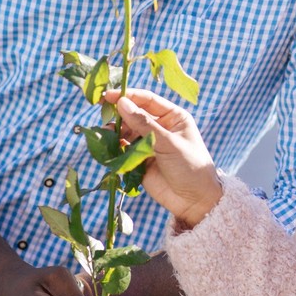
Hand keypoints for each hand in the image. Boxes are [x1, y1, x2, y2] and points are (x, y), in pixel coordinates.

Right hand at [105, 88, 222, 227]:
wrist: (194, 200)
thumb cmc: (190, 165)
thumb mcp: (168, 142)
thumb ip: (144, 124)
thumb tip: (122, 103)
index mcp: (173, 116)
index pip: (147, 100)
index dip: (128, 96)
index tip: (109, 95)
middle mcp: (160, 127)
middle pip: (134, 114)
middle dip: (119, 113)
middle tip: (102, 111)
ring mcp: (149, 143)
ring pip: (127, 131)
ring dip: (115, 131)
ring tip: (105, 133)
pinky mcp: (140, 160)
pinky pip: (123, 149)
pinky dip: (115, 147)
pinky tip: (107, 145)